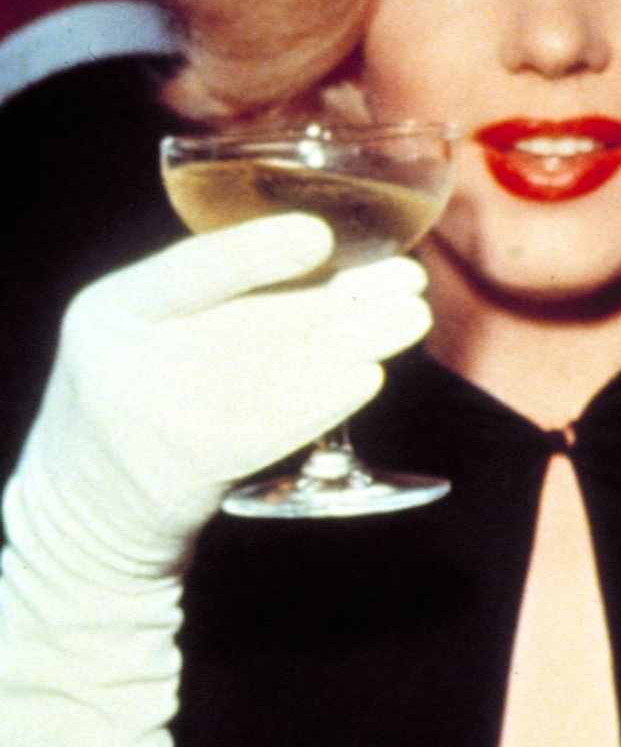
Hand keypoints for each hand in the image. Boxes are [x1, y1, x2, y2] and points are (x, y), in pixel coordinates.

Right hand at [14, 213, 430, 551]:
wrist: (85, 512)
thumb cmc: (133, 396)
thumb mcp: (139, 330)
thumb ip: (207, 294)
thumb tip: (327, 251)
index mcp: (112, 309)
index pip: (185, 273)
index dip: (255, 254)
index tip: (322, 234)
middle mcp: (124, 362)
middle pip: (248, 324)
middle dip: (339, 300)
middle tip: (408, 281)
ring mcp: (151, 424)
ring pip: (270, 375)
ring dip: (352, 345)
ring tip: (410, 321)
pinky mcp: (186, 476)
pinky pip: (269, 432)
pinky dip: (325, 401)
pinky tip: (369, 377)